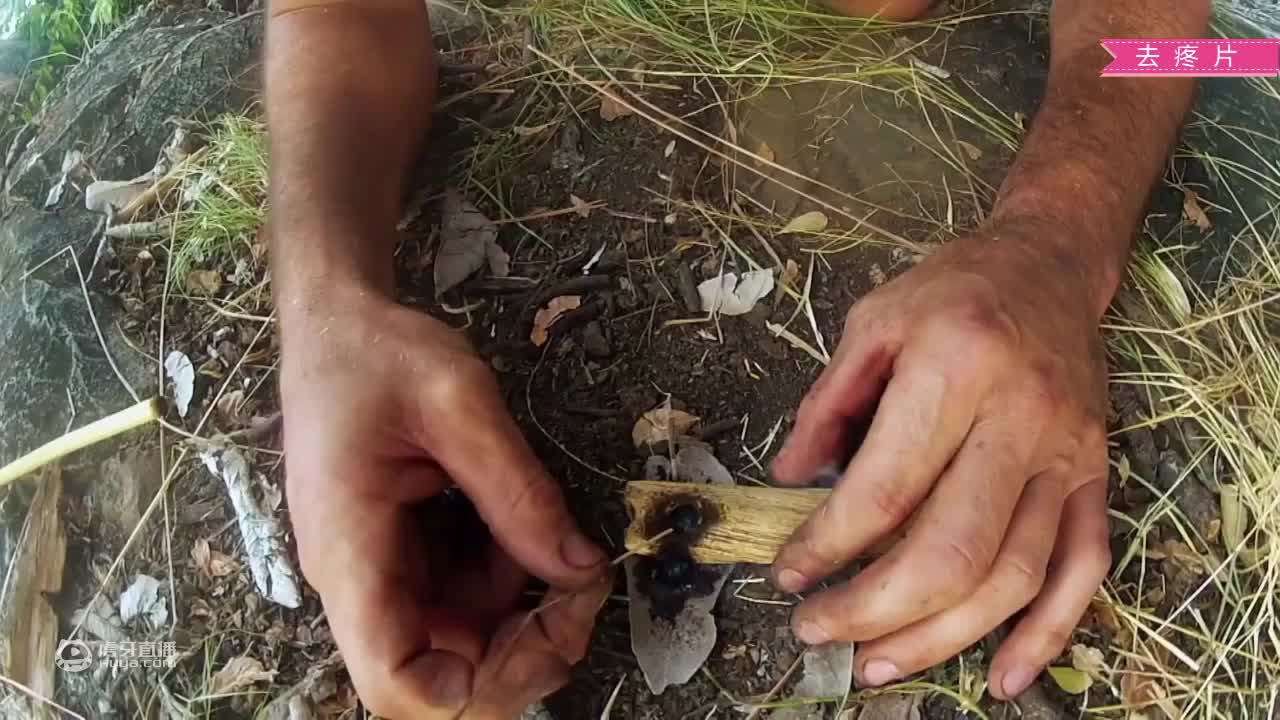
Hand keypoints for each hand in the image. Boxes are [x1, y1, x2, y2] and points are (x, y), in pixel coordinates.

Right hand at [279, 287, 609, 718]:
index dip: (473, 691)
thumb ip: (520, 491)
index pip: (395, 679)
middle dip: (526, 647)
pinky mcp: (407, 556)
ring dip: (525, 608)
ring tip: (561, 541)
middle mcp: (360, 578)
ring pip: (464, 639)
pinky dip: (510, 575)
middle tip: (585, 584)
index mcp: (351, 549)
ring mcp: (382, 571)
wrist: (335, 325)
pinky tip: (525, 523)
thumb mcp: (460, 403)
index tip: (548, 632)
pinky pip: (466, 596)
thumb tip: (580, 567)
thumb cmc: (376, 353)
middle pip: (443, 672)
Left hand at [770, 220, 1111, 698]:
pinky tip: (1003, 677)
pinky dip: (1046, 634)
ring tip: (878, 663)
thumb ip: (828, 403)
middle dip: (874, 608)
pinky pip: (1083, 570)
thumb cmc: (953, 290)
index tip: (788, 571)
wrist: (1051, 266)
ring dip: (942, 637)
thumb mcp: (872, 322)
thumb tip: (787, 477)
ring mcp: (1068, 455)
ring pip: (1014, 575)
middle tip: (818, 629)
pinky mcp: (1095, 477)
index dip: (828, 543)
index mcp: (956, 368)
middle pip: (952, 549)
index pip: (885, 488)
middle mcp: (1021, 418)